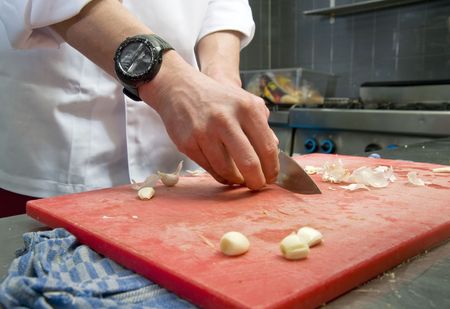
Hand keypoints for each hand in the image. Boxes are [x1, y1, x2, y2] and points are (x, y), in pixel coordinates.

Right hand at [139, 51, 278, 189]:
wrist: (180, 89)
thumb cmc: (218, 99)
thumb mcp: (245, 103)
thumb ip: (262, 127)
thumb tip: (275, 156)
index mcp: (247, 108)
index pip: (267, 148)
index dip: (272, 168)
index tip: (272, 177)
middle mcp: (226, 119)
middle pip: (249, 163)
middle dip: (257, 181)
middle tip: (258, 185)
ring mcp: (205, 132)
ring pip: (227, 170)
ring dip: (237, 180)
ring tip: (241, 180)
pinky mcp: (188, 144)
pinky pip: (210, 169)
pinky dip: (221, 175)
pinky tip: (226, 173)